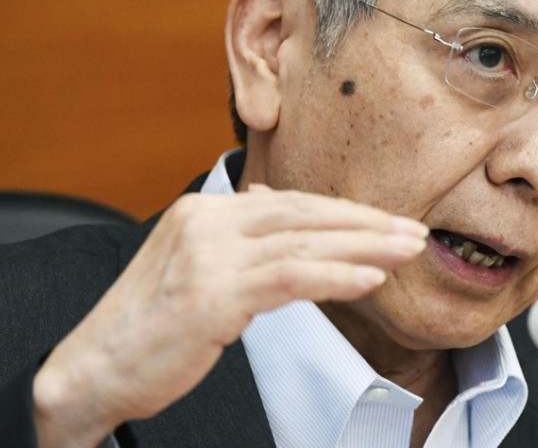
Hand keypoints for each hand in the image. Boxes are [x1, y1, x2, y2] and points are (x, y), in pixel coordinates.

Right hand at [31, 187, 428, 447]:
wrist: (92, 370)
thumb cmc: (151, 324)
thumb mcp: (195, 263)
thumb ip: (238, 229)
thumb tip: (278, 196)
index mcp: (206, 210)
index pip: (293, 203)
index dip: (347, 213)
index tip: (390, 224)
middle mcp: (207, 220)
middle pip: (305, 214)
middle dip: (367, 224)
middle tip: (414, 233)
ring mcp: (207, 255)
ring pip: (305, 242)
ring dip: (364, 247)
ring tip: (408, 253)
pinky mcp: (212, 294)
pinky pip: (289, 277)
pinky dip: (336, 275)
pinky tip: (370, 279)